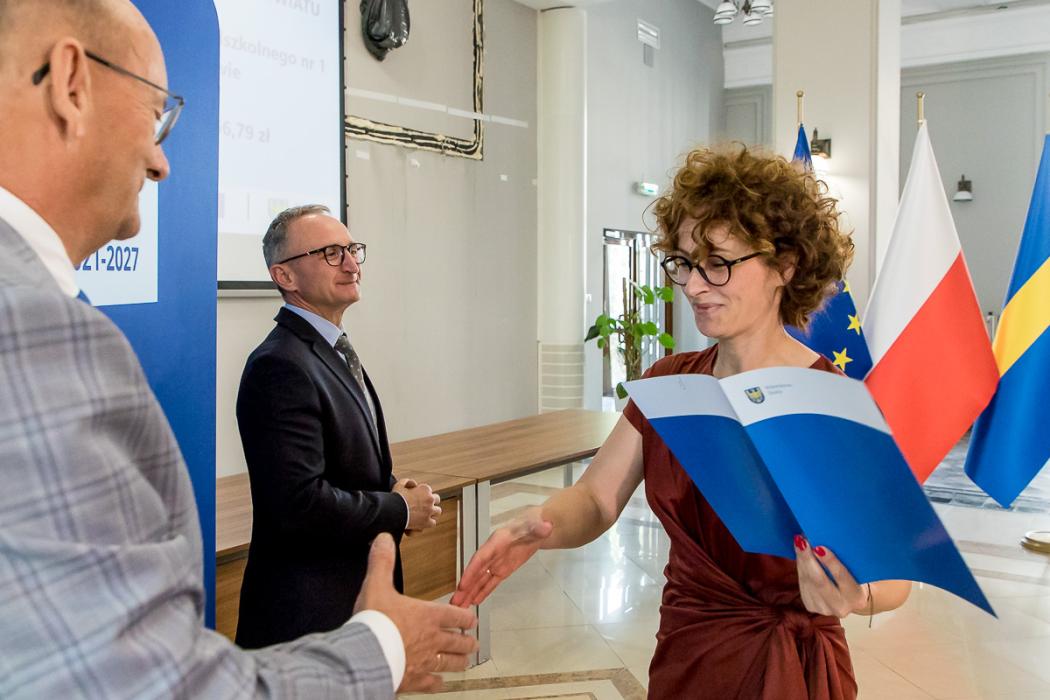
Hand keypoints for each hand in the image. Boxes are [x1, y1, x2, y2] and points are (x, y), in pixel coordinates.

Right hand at [354, 533, 477, 692]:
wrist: (366, 654)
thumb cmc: (374, 621)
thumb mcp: (377, 585)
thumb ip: (382, 562)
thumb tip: (383, 539)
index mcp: (428, 616)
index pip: (456, 616)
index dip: (467, 617)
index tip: (472, 618)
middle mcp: (432, 639)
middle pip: (459, 642)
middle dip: (468, 642)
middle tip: (474, 642)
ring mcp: (426, 661)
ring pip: (452, 663)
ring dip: (460, 661)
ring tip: (466, 662)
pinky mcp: (415, 679)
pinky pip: (432, 683)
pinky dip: (438, 682)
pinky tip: (439, 683)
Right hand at [394, 478, 440, 530]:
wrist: (394, 512)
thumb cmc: (395, 498)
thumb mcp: (399, 485)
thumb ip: (407, 481)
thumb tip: (414, 484)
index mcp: (425, 489)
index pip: (428, 490)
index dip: (423, 494)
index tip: (417, 497)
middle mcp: (430, 499)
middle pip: (436, 499)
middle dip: (432, 502)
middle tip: (425, 505)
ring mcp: (430, 511)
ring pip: (437, 511)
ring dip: (433, 512)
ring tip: (426, 514)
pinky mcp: (427, 522)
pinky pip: (433, 523)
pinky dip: (428, 523)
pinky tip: (423, 523)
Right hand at [450, 506, 552, 607]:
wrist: (538, 527)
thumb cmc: (534, 524)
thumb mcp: (537, 525)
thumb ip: (540, 528)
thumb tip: (546, 527)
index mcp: (497, 542)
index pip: (481, 558)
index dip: (471, 571)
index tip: (462, 585)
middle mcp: (492, 553)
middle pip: (476, 572)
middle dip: (465, 587)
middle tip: (454, 602)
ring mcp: (497, 562)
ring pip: (481, 580)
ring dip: (470, 592)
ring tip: (459, 606)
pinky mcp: (503, 570)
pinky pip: (491, 583)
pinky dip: (483, 591)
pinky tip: (474, 601)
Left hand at [794, 535, 867, 617]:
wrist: (849, 598)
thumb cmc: (854, 577)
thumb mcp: (855, 571)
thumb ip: (844, 560)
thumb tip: (823, 538)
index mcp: (856, 598)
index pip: (842, 578)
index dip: (830, 562)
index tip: (819, 547)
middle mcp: (841, 607)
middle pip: (820, 581)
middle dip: (809, 560)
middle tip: (803, 541)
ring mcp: (824, 609)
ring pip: (808, 582)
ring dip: (802, 561)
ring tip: (799, 543)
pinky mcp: (811, 606)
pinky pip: (802, 585)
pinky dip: (801, 568)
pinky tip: (800, 556)